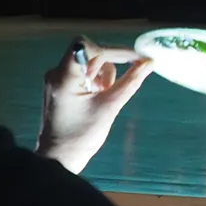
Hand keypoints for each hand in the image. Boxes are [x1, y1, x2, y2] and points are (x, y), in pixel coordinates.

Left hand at [38, 41, 153, 174]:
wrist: (59, 160)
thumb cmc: (82, 136)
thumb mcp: (110, 107)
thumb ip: (131, 81)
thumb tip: (149, 63)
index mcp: (64, 76)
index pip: (85, 45)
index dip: (111, 49)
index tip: (132, 59)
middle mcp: (56, 74)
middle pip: (88, 53)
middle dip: (107, 66)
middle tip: (113, 86)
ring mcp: (56, 81)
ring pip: (87, 63)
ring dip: (102, 75)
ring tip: (105, 96)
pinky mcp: (59, 88)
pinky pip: (81, 74)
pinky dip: (95, 81)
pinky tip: (98, 98)